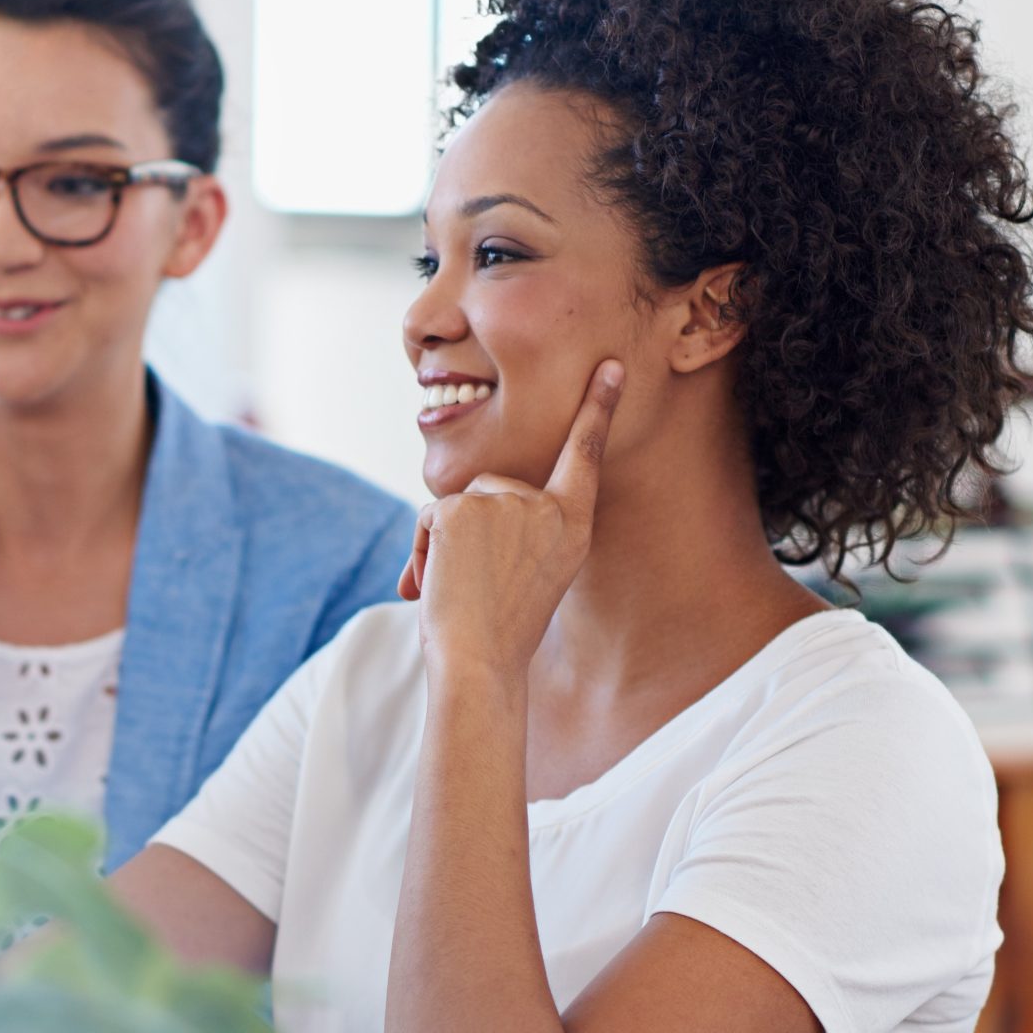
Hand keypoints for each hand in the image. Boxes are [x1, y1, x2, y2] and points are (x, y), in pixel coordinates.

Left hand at [398, 360, 622, 673]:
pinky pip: (429, 517)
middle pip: (491, 491)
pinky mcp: (464, 507)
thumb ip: (514, 532)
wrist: (480, 664)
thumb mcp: (529, 575)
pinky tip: (438, 583)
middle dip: (468, 534)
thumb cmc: (500, 633)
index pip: (585, 457)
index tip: (611, 367)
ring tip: (457, 592)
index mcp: (574, 526)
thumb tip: (455, 514)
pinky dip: (421, 550)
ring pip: (457, 505)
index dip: (598, 410)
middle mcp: (547, 508)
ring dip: (441, 546)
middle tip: (476, 588)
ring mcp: (506, 503)